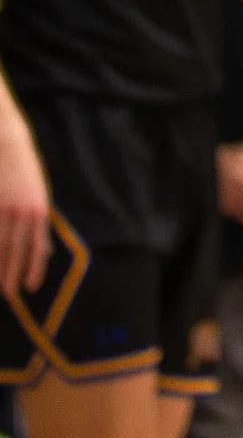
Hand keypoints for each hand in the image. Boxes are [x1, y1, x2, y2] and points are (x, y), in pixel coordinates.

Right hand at [0, 114, 46, 297]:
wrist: (8, 143)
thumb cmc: (26, 171)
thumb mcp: (40, 195)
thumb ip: (41, 223)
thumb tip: (45, 251)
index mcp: (39, 209)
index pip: (37, 247)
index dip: (33, 269)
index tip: (30, 288)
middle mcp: (21, 211)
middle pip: (15, 251)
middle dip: (11, 275)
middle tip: (8, 294)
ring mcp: (2, 209)